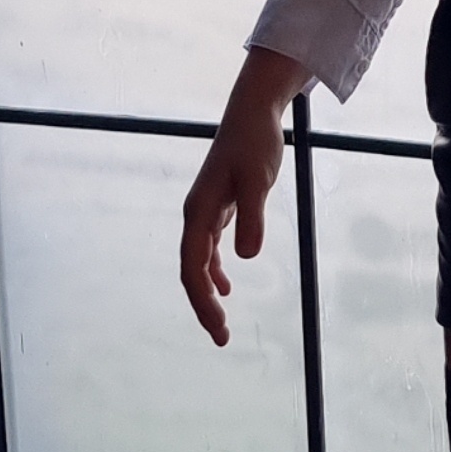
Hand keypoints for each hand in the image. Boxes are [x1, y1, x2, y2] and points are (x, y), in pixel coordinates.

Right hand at [178, 48, 308, 346]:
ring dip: (208, 294)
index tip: (218, 326)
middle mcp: (196, 216)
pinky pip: (208, 249)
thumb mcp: (259, 180)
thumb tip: (245, 258)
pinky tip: (227, 287)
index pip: (193, 267)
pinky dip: (214, 271)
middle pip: (191, 271)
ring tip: (221, 324)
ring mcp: (205, 212)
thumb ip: (252, 217)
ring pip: (198, 263)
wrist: (252, 113)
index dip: (202, 300)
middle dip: (203, 306)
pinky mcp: (219, 208)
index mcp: (199, 212)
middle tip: (222, 338)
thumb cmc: (254, 143)